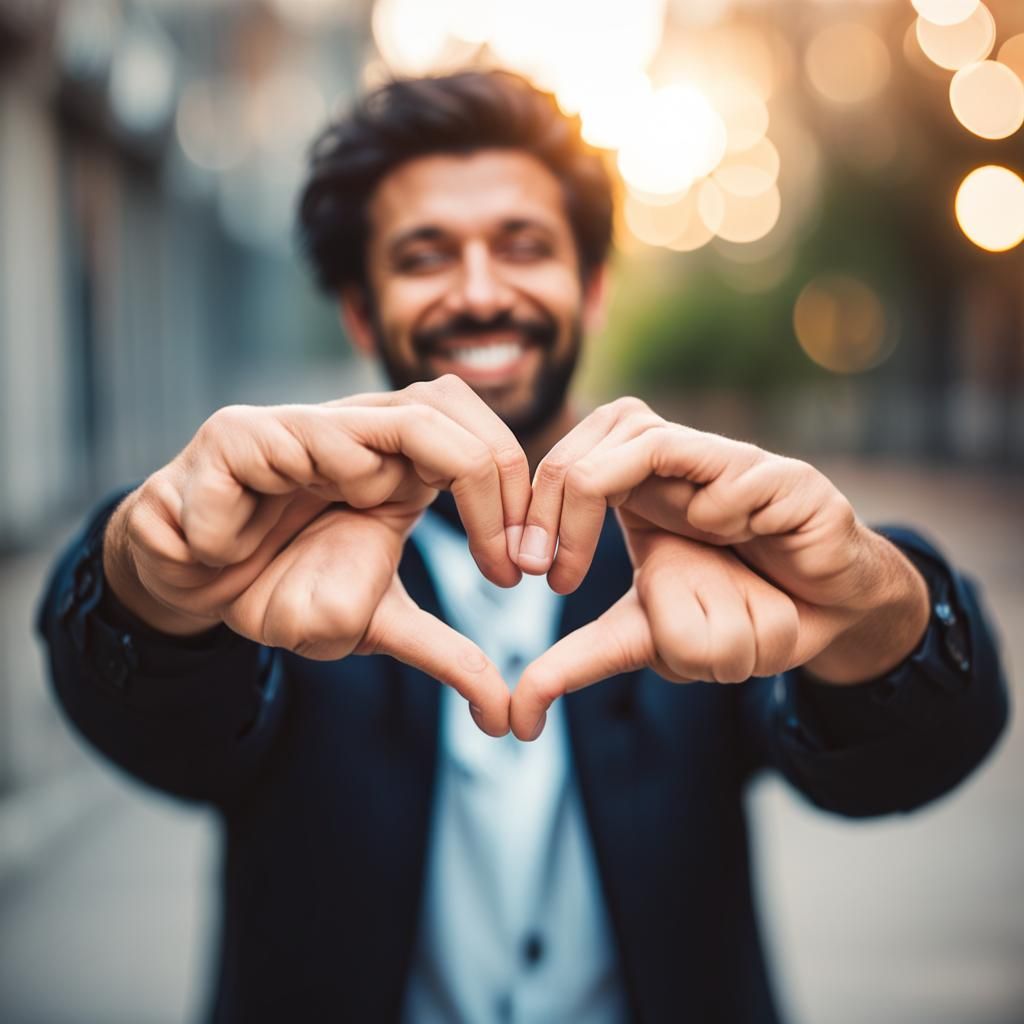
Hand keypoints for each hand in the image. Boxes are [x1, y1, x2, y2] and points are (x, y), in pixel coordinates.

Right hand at [103, 375, 531, 735]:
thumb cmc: (285, 589)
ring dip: (355, 484)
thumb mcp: (373, 623)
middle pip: (439, 403)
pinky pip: (244, 454)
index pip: (477, 434)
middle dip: (485, 473)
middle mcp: (355, 435)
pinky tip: (226, 555)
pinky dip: (236, 519)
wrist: (193, 588)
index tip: (522, 574)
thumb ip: (443, 655)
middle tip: (501, 559)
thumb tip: (507, 717)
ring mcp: (289, 432)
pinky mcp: (222, 443)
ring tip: (333, 535)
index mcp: (399, 467)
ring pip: (348, 421)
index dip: (513, 490)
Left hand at [510, 399, 928, 739]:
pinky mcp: (788, 480)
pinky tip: (728, 543)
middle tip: (556, 575)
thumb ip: (580, 659)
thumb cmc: (726, 610)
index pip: (567, 455)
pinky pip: (737, 475)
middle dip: (565, 505)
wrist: (819, 619)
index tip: (526, 573)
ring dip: (637, 509)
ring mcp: (731, 463)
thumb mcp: (643, 636)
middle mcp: (678, 459)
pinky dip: (720, 510)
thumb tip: (518, 718)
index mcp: (636, 482)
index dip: (536, 507)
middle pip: (599, 431)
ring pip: (654, 450)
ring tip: (657, 580)